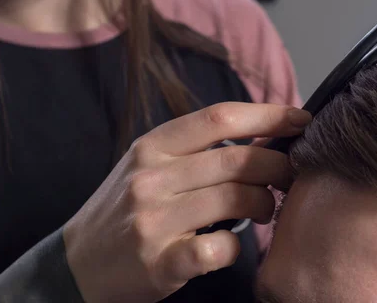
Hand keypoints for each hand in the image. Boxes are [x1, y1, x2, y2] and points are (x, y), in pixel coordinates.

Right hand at [63, 102, 311, 302]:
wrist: (76, 263)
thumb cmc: (125, 207)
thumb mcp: (149, 164)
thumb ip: (196, 150)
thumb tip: (264, 135)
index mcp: (152, 146)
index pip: (219, 117)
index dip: (267, 114)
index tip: (300, 118)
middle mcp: (151, 177)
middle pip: (236, 159)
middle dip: (278, 165)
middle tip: (290, 175)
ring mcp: (153, 221)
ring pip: (235, 198)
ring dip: (265, 203)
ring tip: (265, 209)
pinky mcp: (160, 263)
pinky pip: (220, 248)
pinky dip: (236, 246)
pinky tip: (230, 245)